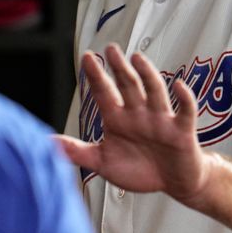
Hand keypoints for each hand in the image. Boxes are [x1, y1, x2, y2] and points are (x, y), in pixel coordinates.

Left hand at [56, 44, 213, 202]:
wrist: (174, 183)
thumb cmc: (140, 170)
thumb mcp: (104, 162)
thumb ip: (77, 152)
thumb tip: (46, 143)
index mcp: (118, 119)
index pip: (104, 92)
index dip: (96, 75)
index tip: (87, 57)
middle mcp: (138, 114)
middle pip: (128, 85)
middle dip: (120, 67)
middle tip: (111, 49)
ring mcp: (160, 120)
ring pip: (154, 92)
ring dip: (147, 75)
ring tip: (137, 58)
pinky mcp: (181, 131)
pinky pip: (185, 112)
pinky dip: (184, 98)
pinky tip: (179, 85)